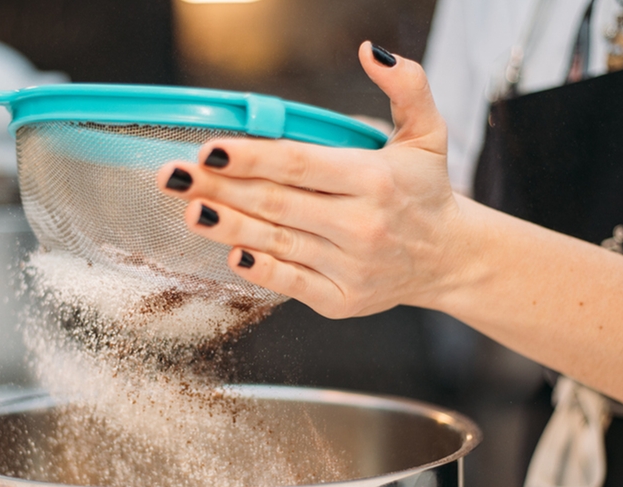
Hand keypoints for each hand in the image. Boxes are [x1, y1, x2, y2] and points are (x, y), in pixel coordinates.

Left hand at [156, 42, 463, 317]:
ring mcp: (351, 266)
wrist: (449, 258)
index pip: (300, 164)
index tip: (209, 150)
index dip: (251, 158)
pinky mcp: (342, 300)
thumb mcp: (427, 132)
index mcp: (375, 178)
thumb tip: (372, 51)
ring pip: (277, 242)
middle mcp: (362, 224)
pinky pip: (291, 284)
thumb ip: (406, 86)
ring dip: (228, 226)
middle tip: (173, 176)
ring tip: (189, 208)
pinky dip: (259, 269)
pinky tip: (230, 251)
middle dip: (220, 188)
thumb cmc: (425, 191)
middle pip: (277, 203)